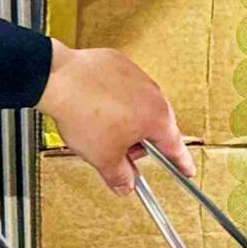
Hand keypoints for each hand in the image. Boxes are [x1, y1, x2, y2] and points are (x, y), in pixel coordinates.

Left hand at [40, 42, 193, 193]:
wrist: (59, 79)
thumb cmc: (84, 114)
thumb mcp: (104, 158)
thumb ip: (120, 176)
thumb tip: (125, 184)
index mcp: (157, 118)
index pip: (175, 147)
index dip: (181, 162)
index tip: (187, 169)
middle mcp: (153, 94)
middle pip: (154, 127)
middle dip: (139, 143)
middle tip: (119, 154)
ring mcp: (136, 76)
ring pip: (138, 106)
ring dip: (126, 120)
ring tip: (101, 128)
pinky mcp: (118, 63)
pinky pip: (122, 87)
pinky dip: (113, 98)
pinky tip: (95, 106)